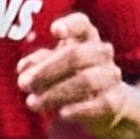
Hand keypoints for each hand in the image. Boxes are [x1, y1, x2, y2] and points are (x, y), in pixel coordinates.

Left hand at [15, 12, 127, 127]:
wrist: (104, 104)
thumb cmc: (71, 76)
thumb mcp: (52, 65)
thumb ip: (37, 64)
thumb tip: (24, 68)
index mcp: (86, 37)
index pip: (81, 24)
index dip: (70, 25)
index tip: (54, 31)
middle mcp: (101, 53)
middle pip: (77, 55)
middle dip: (47, 70)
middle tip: (24, 84)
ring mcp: (111, 76)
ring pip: (86, 80)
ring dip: (56, 93)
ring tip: (33, 103)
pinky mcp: (115, 100)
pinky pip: (100, 104)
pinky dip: (79, 109)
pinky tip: (62, 114)